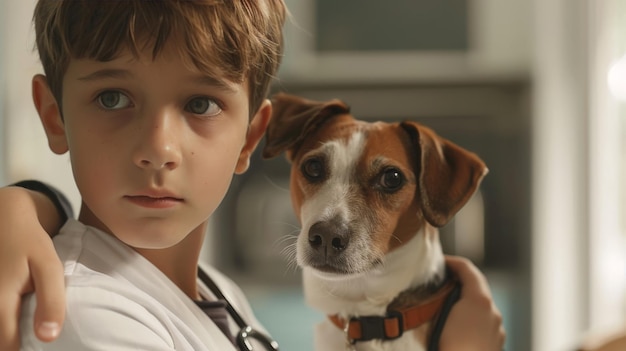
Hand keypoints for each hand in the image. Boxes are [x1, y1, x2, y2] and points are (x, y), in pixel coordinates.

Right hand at [0, 187, 64, 349]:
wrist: (4, 218)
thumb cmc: (29, 243)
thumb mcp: (49, 267)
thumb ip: (51, 301)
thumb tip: (48, 338)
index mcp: (0, 301)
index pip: (7, 347)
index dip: (23, 350)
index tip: (38, 341)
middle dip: (12, 341)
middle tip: (32, 329)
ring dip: (6, 327)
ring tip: (23, 322)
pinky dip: (3, 319)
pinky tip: (12, 313)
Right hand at [440, 255, 505, 350]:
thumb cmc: (450, 348)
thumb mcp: (433, 322)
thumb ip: (433, 303)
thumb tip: (424, 298)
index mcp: (478, 299)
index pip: (467, 269)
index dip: (452, 262)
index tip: (439, 263)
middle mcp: (492, 311)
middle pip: (476, 288)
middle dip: (458, 284)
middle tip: (439, 285)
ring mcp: (497, 329)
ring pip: (480, 308)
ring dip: (464, 304)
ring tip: (445, 311)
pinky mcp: (496, 344)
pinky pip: (483, 326)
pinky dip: (471, 322)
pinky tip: (455, 332)